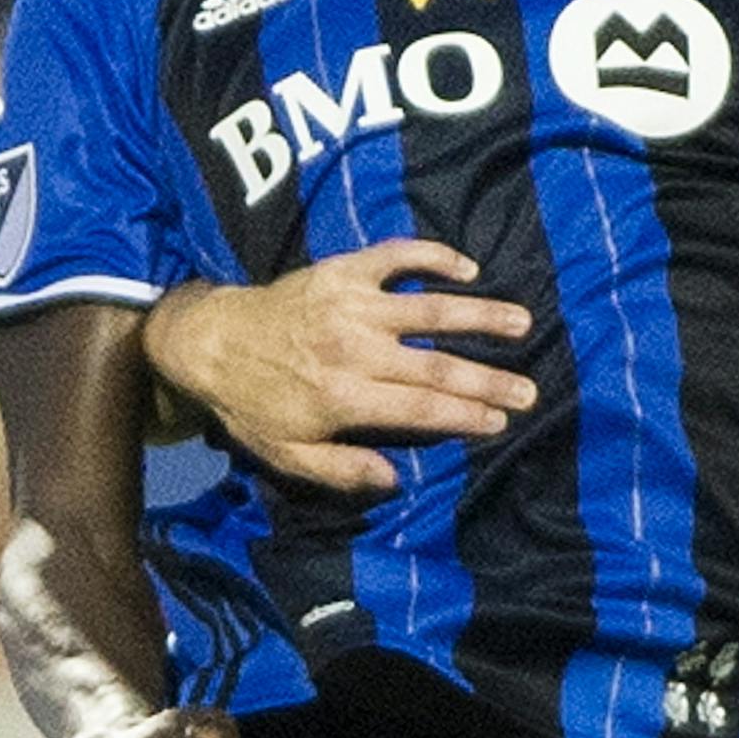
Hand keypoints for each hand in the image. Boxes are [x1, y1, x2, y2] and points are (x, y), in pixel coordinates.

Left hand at [143, 241, 534, 494]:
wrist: (209, 340)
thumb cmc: (252, 402)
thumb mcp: (286, 453)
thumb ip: (340, 471)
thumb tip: (395, 481)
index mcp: (344, 398)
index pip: (422, 410)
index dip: (466, 417)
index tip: (501, 423)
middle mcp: (354, 349)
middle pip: (437, 367)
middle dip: (489, 381)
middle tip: (529, 390)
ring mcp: (350, 305)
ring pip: (429, 309)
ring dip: (479, 315)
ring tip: (521, 322)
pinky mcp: (340, 271)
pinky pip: (395, 256)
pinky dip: (432, 256)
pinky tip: (465, 267)